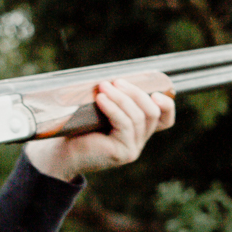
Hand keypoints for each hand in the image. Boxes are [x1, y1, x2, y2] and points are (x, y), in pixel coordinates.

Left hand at [25, 79, 175, 181]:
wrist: (63, 152)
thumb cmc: (80, 128)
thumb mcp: (102, 109)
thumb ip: (115, 99)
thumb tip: (117, 78)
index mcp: (138, 130)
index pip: (165, 119)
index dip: (167, 104)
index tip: (154, 91)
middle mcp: (139, 140)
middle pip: (152, 112)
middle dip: (136, 93)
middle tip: (116, 82)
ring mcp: (133, 148)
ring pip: (138, 117)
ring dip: (121, 97)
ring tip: (103, 87)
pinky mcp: (123, 152)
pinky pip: (125, 125)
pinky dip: (113, 108)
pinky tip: (101, 99)